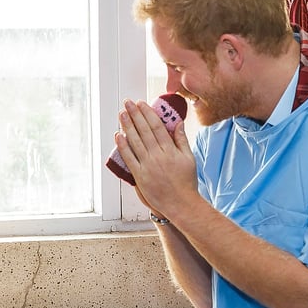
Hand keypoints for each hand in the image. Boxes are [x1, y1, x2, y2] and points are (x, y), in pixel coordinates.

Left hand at [115, 99, 198, 218]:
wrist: (181, 204)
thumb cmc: (186, 182)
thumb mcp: (189, 158)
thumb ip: (182, 140)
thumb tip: (178, 123)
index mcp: (170, 150)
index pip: (157, 126)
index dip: (147, 113)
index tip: (141, 103)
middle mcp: (158, 156)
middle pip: (144, 130)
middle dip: (135, 114)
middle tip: (127, 103)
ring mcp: (147, 166)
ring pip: (135, 141)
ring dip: (127, 126)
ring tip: (122, 114)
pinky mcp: (140, 176)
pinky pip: (129, 158)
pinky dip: (123, 147)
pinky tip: (118, 136)